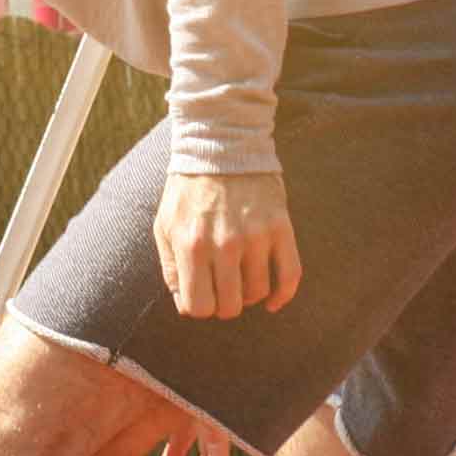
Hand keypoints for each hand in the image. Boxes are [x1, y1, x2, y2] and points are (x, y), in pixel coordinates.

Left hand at [153, 170, 300, 320]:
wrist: (222, 147)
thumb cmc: (188, 191)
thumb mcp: (165, 226)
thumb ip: (171, 268)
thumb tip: (185, 304)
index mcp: (191, 245)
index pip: (198, 307)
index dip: (200, 307)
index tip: (202, 295)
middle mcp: (225, 244)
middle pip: (230, 306)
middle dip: (224, 305)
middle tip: (222, 291)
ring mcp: (256, 237)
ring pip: (257, 293)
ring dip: (248, 295)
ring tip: (240, 279)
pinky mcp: (280, 228)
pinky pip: (290, 276)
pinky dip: (282, 296)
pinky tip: (271, 301)